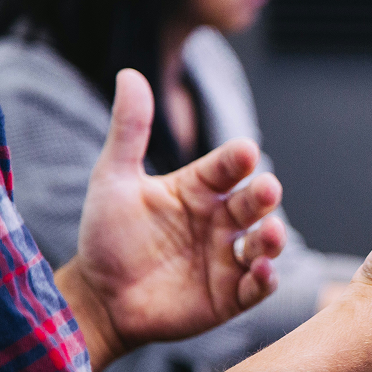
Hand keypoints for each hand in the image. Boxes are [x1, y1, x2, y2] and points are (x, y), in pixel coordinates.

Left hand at [56, 69, 286, 371]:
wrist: (98, 298)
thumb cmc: (107, 236)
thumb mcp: (113, 179)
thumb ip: (129, 130)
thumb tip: (130, 73)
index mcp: (199, 189)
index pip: (226, 167)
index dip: (236, 160)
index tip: (244, 151)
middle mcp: (220, 220)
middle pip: (252, 203)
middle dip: (263, 196)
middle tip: (267, 189)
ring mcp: (228, 258)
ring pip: (263, 243)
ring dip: (272, 238)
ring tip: (270, 234)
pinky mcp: (230, 296)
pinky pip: (257, 286)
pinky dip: (265, 279)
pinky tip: (261, 271)